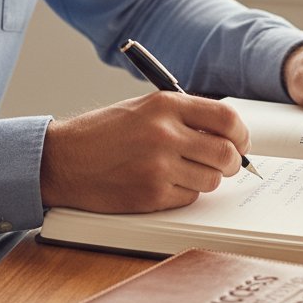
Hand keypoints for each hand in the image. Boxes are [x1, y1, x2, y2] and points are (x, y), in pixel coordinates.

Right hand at [39, 93, 250, 212]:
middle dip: (232, 162)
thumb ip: (183, 116)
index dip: (241, 134)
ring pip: (211, 180)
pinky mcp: (150, 195)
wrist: (62, 159)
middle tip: (224, 163)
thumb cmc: (103, 133)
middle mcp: (165, 133)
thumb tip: (226, 134)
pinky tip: (163, 183)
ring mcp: (158, 166)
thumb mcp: (143, 108)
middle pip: (226, 153)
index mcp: (165, 105)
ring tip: (184, 171)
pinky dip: (184, 194)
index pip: (227, 118)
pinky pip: (189, 198)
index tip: (240, 141)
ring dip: (205, 179)